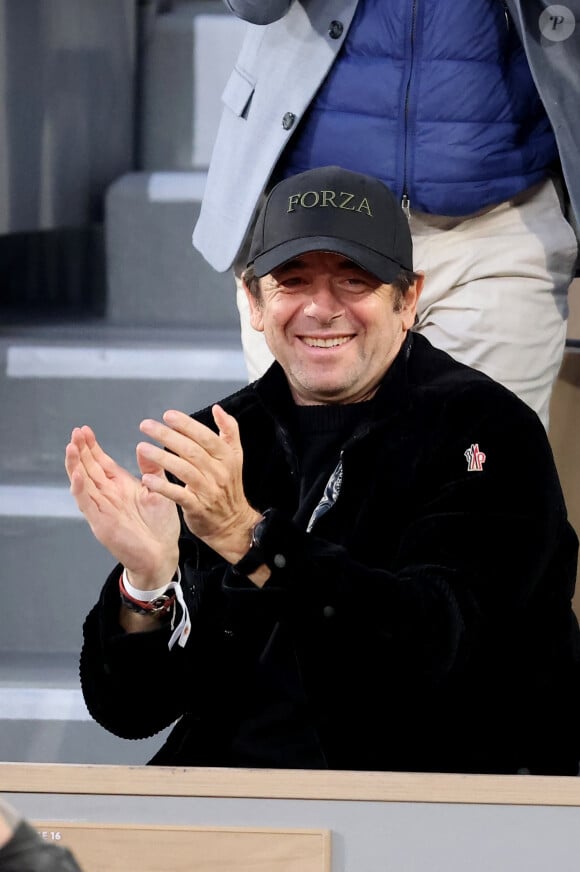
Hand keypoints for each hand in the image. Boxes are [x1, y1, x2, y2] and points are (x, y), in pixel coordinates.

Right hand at [65, 425, 179, 587]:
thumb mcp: (157, 490)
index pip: (101, 462)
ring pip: (83, 483)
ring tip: (71, 446)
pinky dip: (80, 489)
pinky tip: (77, 474)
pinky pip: (87, 503)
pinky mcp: (101, 523)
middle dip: (81, 450)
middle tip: (76, 431)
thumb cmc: (160, 526)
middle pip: (89, 468)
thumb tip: (145, 447)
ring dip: (75, 465)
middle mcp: (108, 495)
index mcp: (120, 486)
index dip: (92, 447)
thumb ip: (151, 469)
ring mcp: (102, 509)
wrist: (162, 555)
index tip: (85, 429)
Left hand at [137, 405, 260, 563]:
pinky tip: (147, 479)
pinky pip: (178, 494)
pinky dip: (162, 486)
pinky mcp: (197, 507)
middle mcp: (219, 472)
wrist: (233, 523)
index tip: (168, 416)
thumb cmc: (228, 487)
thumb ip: (229, 431)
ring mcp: (208, 490)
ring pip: (183, 469)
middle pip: (191, 450)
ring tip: (142, 447)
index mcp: (227, 457)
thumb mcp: (235, 457)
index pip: (205, 436)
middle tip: (146, 426)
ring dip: (161, 457)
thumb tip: (217, 409)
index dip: (186, 424)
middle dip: (167, 436)